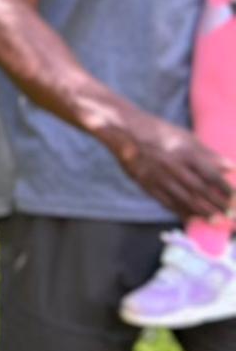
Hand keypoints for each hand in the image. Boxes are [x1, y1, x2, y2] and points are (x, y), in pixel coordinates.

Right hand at [113, 112, 235, 220]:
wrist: (125, 131)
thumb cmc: (159, 132)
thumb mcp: (186, 137)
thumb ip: (209, 154)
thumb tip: (231, 166)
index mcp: (185, 153)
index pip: (211, 175)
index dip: (224, 188)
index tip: (234, 196)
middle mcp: (173, 166)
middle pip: (200, 190)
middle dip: (217, 203)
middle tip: (230, 213)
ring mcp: (159, 177)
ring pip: (184, 199)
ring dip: (202, 211)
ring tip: (215, 220)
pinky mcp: (147, 184)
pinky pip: (166, 201)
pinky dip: (180, 211)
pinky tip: (190, 218)